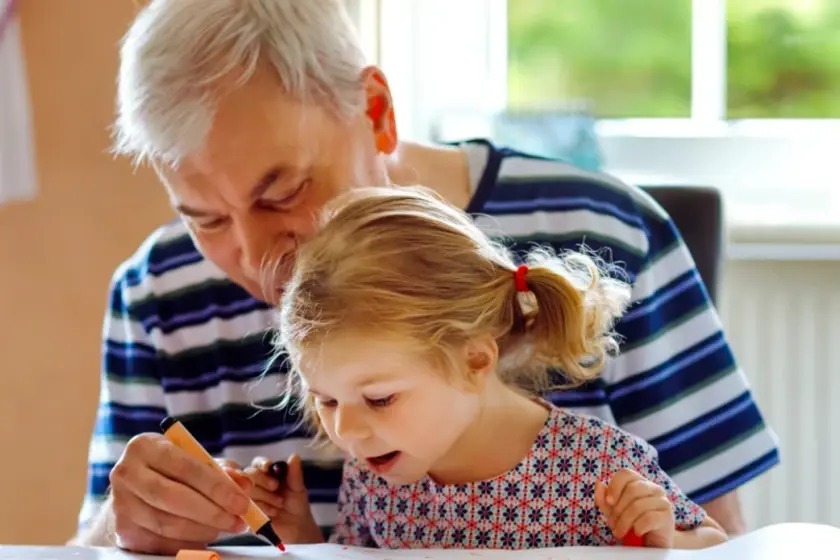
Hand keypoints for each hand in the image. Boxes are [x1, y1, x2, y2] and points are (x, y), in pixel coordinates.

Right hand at [108, 433, 252, 553]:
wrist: (135, 490)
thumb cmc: (171, 470)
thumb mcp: (194, 460)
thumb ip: (221, 470)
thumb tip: (244, 484)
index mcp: (145, 446)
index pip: (185, 466)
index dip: (217, 486)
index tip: (241, 500)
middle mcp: (127, 473)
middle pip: (174, 497)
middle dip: (212, 512)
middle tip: (238, 519)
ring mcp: (121, 503)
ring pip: (167, 523)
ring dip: (203, 529)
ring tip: (225, 527)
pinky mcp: (123, 530)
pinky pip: (161, 541)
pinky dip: (189, 542)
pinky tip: (205, 536)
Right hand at [244, 454, 322, 543]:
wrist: (295, 527)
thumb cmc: (296, 504)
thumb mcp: (297, 488)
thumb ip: (294, 473)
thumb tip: (294, 456)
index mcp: (267, 474)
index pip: (257, 463)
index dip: (261, 464)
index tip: (267, 467)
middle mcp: (255, 484)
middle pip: (249, 475)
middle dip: (264, 481)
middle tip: (276, 489)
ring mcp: (248, 498)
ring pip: (247, 491)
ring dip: (265, 498)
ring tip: (278, 505)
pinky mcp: (245, 512)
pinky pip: (246, 507)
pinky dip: (261, 509)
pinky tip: (271, 513)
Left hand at [595, 469, 675, 547]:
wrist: (651, 542)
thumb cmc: (631, 522)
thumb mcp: (613, 511)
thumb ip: (604, 498)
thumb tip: (598, 483)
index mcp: (640, 482)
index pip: (626, 473)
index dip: (614, 486)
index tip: (609, 502)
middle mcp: (653, 488)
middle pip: (632, 490)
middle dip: (618, 509)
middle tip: (613, 524)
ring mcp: (662, 501)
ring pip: (638, 505)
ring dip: (624, 522)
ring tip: (620, 531)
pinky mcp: (667, 516)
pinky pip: (648, 518)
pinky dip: (638, 527)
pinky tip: (636, 532)